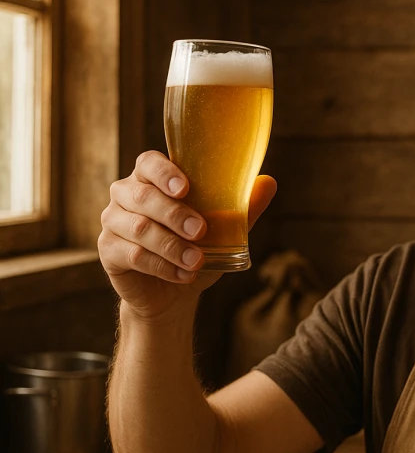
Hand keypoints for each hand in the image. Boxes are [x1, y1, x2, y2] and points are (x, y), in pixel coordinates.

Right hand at [98, 150, 276, 319]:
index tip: (185, 187)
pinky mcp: (108, 250)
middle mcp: (126, 194)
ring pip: (139, 228)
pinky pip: (132, 255)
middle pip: (143, 196)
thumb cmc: (196, 246)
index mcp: (151, 178)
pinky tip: (184, 274)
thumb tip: (269, 182)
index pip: (149, 163)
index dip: (164, 172)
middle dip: (175, 214)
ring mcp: (113, 221)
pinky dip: (162, 266)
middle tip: (201, 231)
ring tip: (198, 260)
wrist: (174, 289)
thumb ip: (243, 206)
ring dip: (171, 246)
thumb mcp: (224, 228)